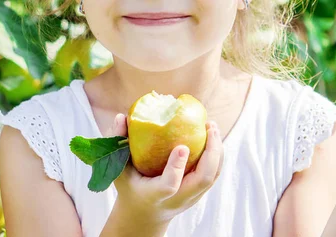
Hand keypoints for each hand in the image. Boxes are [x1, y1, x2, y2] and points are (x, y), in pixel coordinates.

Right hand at [108, 113, 223, 221]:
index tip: (182, 147)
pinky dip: (216, 154)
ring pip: (213, 175)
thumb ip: (118, 144)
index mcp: (155, 196)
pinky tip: (212, 135)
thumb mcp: (119, 170)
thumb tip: (121, 117)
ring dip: (217, 150)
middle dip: (211, 152)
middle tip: (209, 127)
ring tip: (212, 127)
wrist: (145, 214)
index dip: (176, 167)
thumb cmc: (131, 188)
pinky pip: (214, 172)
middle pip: (203, 180)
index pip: (169, 185)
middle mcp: (178, 199)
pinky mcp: (200, 192)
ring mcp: (192, 197)